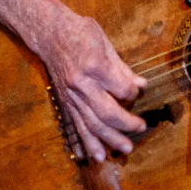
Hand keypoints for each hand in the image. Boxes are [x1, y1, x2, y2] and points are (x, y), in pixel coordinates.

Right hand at [34, 6, 147, 161]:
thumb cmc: (80, 33)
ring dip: (109, 139)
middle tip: (140, 128)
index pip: (121, 89)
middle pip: (107, 112)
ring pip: (91, 123)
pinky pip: (76, 126)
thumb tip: (142, 85)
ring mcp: (71, 96)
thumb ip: (123, 68)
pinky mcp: (65, 103)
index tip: (137, 90)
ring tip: (124, 150)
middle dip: (126, 124)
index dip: (133, 92)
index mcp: (94, 66)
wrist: (48, 33)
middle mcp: (81, 84)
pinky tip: (95, 156)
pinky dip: (86, 142)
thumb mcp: (105, 43)